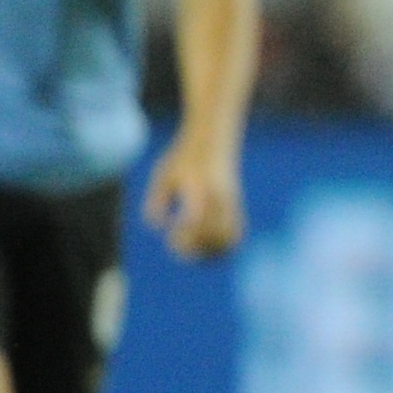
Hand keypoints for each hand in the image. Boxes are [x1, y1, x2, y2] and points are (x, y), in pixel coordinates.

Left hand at [144, 124, 245, 258]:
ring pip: (230, 238)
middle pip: (216, 235)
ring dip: (213, 252)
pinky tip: (206, 245)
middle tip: (179, 245)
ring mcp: (231, 203)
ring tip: (194, 250)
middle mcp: (219, 198)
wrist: (212, 141)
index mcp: (200, 189)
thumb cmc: (183, 159)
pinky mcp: (236, 207)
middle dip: (198, 248)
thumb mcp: (163, 175)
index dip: (185, 236)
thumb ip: (156, 201)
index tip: (171, 236)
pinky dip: (224, 246)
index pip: (196, 220)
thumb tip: (157, 228)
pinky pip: (236, 234)